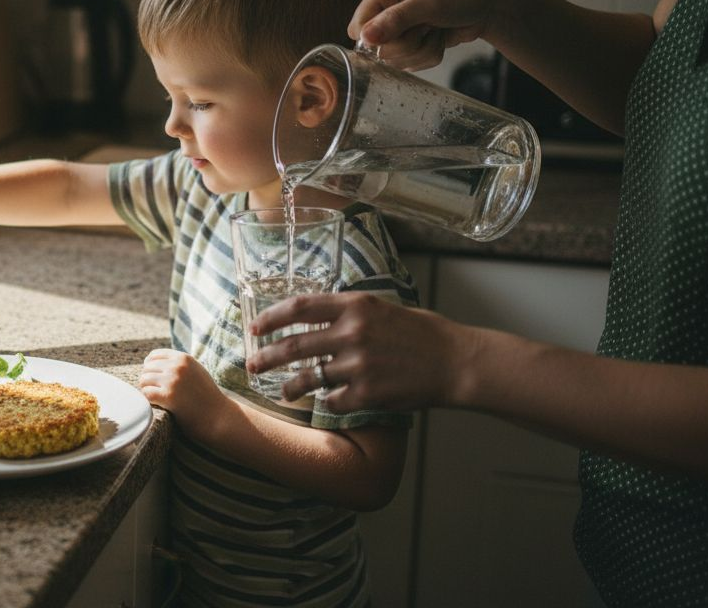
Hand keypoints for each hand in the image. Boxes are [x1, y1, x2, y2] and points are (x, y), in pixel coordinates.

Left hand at [139, 348, 229, 440]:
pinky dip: (148, 399)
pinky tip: (157, 403)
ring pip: (144, 379)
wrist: (218, 415)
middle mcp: (176, 367)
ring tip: (156, 397)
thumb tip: (155, 360)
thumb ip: (180, 364)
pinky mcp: (168, 396)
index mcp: (183, 358)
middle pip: (147, 367)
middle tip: (155, 390)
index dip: (150, 366)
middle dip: (148, 379)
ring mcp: (172, 381)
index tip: (152, 376)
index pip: (154, 355)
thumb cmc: (206, 395)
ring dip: (147, 389)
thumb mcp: (196, 371)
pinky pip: (146, 393)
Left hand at [248, 293, 477, 411]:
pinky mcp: (368, 393)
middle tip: (251, 363)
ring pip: (309, 378)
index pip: (300, 307)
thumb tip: (316, 317)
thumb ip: (349, 312)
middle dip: (266, 356)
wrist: (456, 362)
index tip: (255, 327)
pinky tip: (327, 402)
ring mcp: (359, 365)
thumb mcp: (383, 308)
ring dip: (289, 387)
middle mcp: (353, 333)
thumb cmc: (423, 333)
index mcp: (356, 306)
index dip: (271, 317)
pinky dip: (328, 401)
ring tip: (282, 392)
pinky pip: (334, 400)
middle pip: (294, 346)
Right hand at [348, 0, 509, 70]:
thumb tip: (365, 37)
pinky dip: (429, 55)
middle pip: (377, 49)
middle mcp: (385, 12)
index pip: (358, 28)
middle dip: (408, 44)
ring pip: (395, 60)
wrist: (487, 7)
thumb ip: (395, 19)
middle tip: (427, 25)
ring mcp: (397, 31)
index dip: (376, 38)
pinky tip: (439, 38)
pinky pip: (410, 65)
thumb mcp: (429, 3)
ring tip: (436, 29)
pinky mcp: (410, 46)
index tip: (404, 29)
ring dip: (422, 50)